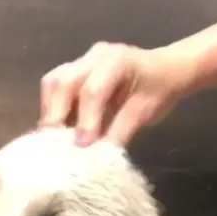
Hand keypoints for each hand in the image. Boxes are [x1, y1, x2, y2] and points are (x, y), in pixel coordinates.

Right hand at [40, 42, 194, 146]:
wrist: (166, 70)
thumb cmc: (159, 89)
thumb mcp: (145, 113)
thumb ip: (120, 132)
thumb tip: (97, 158)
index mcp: (117, 60)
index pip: (92, 90)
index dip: (85, 120)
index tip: (81, 146)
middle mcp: (94, 57)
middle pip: (62, 81)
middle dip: (55, 115)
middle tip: (55, 145)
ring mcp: (81, 62)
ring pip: (53, 83)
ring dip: (50, 112)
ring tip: (53, 138)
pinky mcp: (74, 72)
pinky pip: (55, 90)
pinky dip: (54, 111)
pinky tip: (59, 131)